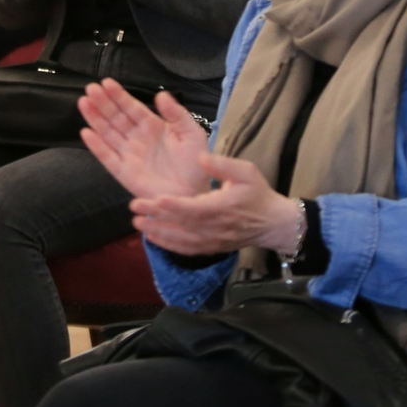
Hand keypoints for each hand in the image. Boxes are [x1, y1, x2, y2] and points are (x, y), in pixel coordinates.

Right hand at [79, 79, 213, 199]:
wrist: (193, 195)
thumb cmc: (195, 164)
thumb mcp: (192, 134)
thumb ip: (177, 114)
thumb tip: (161, 94)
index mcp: (153, 126)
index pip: (132, 108)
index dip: (119, 96)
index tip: (106, 83)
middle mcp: (137, 138)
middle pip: (116, 117)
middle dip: (103, 103)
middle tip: (90, 88)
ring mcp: (129, 155)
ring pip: (108, 133)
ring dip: (95, 118)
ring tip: (84, 102)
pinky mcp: (124, 173)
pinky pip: (107, 157)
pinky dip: (96, 146)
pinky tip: (86, 133)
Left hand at [130, 152, 301, 258]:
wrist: (272, 223)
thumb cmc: (257, 194)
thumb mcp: (246, 171)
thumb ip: (222, 164)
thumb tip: (200, 157)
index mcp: (221, 207)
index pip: (193, 208)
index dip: (172, 205)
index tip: (154, 198)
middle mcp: (214, 227)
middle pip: (181, 224)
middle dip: (157, 217)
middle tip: (134, 208)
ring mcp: (212, 241)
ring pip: (180, 239)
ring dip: (158, 232)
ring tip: (138, 223)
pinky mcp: (210, 248)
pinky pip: (186, 250)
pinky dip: (168, 245)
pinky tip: (153, 238)